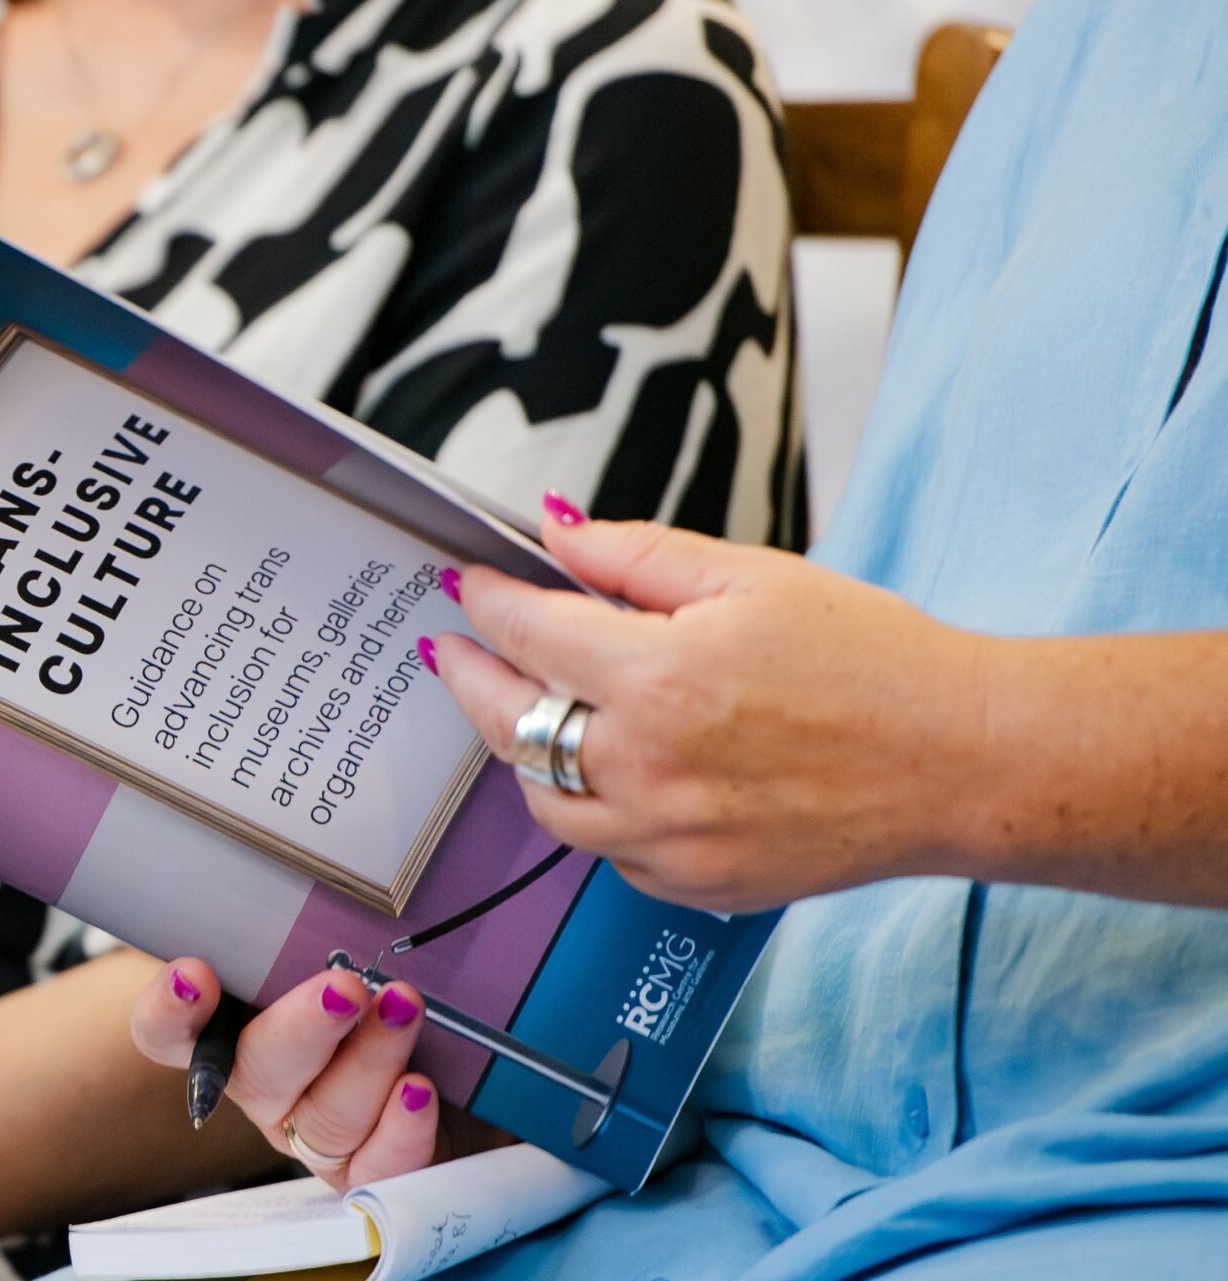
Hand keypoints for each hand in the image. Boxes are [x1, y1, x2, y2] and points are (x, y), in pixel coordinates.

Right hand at [129, 957, 435, 1186]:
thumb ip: (317, 928)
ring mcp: (316, 1134)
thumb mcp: (349, 947)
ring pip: (325, 1115)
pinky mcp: (372, 1168)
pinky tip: (417, 1091)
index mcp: (236, 1031)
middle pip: (258, 1071)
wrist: (463, 1074)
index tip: (195, 973)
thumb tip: (313, 871)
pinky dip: (399, 1129)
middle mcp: (268, 1087)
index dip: (168, 1011)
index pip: (170, 1032)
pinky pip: (376, 1166)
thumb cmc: (383, 988)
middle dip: (301, 1027)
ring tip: (404, 1009)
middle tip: (345, 987)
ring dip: (368, 1060)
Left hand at [435, 504, 989, 911]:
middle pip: (511, 725)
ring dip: (524, 750)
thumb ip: (636, 556)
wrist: (964, 762)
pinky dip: (591, 807)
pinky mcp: (695, 884)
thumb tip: (555, 535)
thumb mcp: (751, 576)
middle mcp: (648, 768)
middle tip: (454, 650)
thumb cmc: (876, 664)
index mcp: (657, 679)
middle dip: (471, 678)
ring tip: (527, 707)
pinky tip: (609, 768)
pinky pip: (605, 848)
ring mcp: (667, 838)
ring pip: (545, 800)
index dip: (487, 602)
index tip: (470, 587)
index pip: (526, 632)